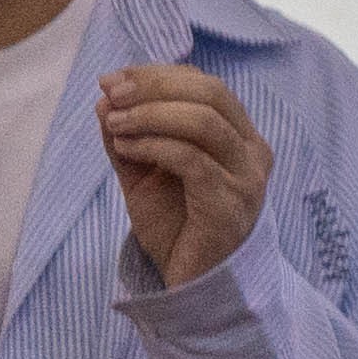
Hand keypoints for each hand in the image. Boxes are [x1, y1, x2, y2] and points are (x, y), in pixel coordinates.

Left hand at [97, 66, 273, 288]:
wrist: (189, 283)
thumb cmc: (174, 225)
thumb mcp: (142, 171)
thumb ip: (128, 134)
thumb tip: (105, 96)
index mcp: (239, 136)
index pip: (204, 85)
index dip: (156, 75)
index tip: (112, 79)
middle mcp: (252, 153)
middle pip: (210, 93)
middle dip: (154, 86)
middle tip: (112, 93)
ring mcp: (247, 179)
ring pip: (204, 121)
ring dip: (151, 114)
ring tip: (115, 124)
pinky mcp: (230, 205)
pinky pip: (192, 160)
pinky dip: (153, 146)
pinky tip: (125, 150)